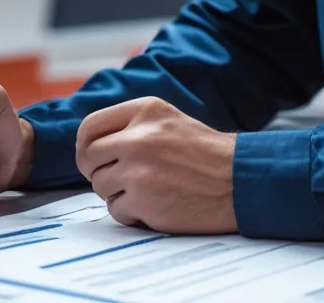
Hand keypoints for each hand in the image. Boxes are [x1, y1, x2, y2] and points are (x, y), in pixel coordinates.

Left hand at [76, 97, 236, 232]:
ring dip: (117, 193)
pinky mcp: (144, 200)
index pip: (90, 126)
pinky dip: (130, 213)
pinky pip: (116, 210)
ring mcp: (139, 169)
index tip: (91, 158)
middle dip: (98, 172)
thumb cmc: (203, 152)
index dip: (85, 146)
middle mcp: (138, 136)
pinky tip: (154, 205)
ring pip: (100, 186)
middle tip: (116, 179)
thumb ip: (132, 125)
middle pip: (89, 158)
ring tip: (146, 190)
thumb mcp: (167, 120)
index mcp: (144, 110)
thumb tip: (90, 144)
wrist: (238, 179)